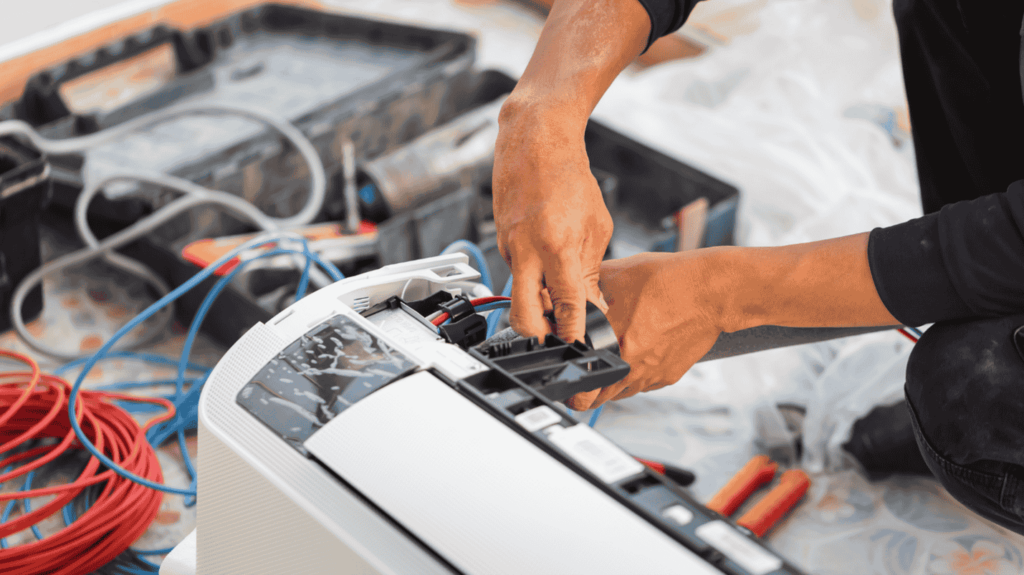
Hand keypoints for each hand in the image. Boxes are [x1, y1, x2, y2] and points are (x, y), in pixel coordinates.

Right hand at [493, 98, 612, 343]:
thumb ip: (591, 269)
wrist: (534, 142)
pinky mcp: (500, 243)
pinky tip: (547, 264)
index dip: (573, 332)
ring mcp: (509, 248)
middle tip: (557, 340)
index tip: (580, 347)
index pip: (565, 304)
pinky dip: (532, 278)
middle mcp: (526, 251)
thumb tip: (591, 304)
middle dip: (538, 337)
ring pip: (518, 295)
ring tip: (559, 299)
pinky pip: (516, 273)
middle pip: (522, 316)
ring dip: (537, 305)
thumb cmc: (568, 177)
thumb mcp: (597, 226)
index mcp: (557, 246)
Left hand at [566, 251, 727, 409]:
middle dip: (587, 393)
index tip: (568, 381)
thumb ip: (589, 288)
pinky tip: (635, 357)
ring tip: (607, 370)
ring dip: (611, 386)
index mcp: (613, 343)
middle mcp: (632, 365)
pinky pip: (643, 384)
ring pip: (621, 393)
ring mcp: (651, 374)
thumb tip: (569, 288)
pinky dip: (635, 377)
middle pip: (599, 397)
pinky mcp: (668, 376)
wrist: (712, 291)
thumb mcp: (618, 275)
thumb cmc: (670, 280)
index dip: (572, 382)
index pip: (582, 379)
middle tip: (582, 383)